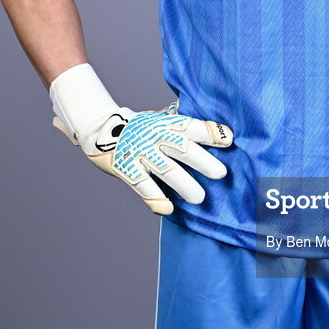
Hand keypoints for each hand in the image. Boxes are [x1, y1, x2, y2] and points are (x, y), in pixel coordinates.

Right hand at [50, 64, 232, 214]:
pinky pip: (142, 185)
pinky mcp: (125, 168)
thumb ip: (182, 124)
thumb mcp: (159, 119)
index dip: (210, 132)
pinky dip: (155, 198)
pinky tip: (169, 209)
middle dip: (202, 161)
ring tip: (199, 198)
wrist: (99, 128)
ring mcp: (139, 153)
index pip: (191, 126)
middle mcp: (154, 136)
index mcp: (165, 123)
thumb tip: (219, 128)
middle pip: (181, 148)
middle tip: (221, 174)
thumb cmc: (139, 126)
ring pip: (165, 169)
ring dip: (183, 184)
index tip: (229, 139)